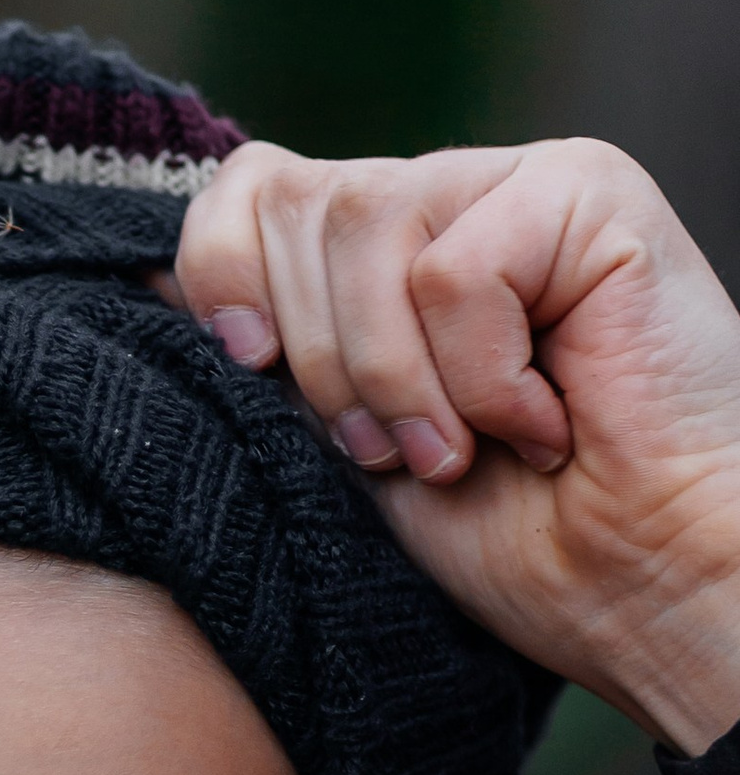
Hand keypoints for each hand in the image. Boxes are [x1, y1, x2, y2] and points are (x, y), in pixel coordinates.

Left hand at [176, 139, 739, 752]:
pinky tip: (548, 421)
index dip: (221, 281)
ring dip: (396, 379)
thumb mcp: (333, 443)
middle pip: (292, 203)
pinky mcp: (590, 192)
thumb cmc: (505, 540)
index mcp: (378, 247)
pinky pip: (457, 268)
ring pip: (365, 223)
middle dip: (320, 361)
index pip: (244, 189)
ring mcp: (520, 182)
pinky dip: (482, 377)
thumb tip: (132, 266)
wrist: (642, 592)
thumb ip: (260, 348)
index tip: (254, 379)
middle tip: (400, 454)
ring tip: (464, 450)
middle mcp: (446, 192)